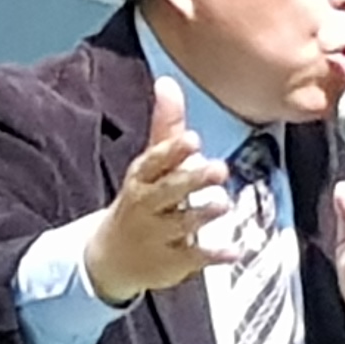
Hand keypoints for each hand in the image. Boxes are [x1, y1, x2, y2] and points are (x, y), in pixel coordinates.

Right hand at [86, 75, 242, 303]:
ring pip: (180, 224)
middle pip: (168, 191)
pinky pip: (193, 258)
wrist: (110, 258)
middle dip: (191, 180)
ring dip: (201, 214)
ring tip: (223, 205)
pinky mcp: (170, 262)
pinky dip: (213, 255)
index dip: (172, 152)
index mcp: (141, 178)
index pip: (154, 162)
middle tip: (218, 169)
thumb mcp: (149, 165)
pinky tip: (234, 250)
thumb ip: (165, 126)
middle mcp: (146, 205)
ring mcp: (157, 235)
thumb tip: (168, 81)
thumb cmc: (141, 200)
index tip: (192, 140)